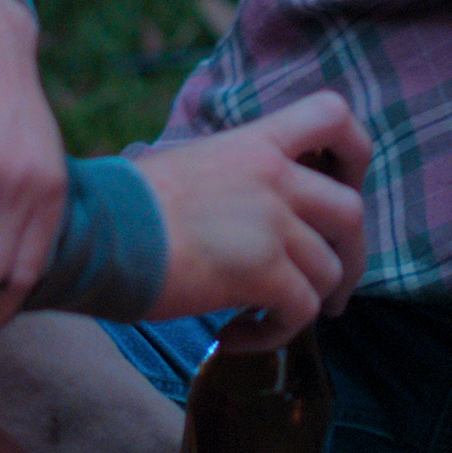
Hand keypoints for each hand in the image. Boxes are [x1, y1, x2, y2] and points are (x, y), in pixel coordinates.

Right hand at [128, 91, 370, 350]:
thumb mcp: (188, 165)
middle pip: (351, 211)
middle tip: (331, 288)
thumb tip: (246, 206)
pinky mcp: (261, 272)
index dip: (354, 152)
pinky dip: (278, 334)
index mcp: (255, 142)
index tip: (345, 185)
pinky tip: (236, 337)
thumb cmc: (126, 206)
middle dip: (351, 256)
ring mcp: (271, 223)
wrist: (96, 233)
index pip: (333, 115)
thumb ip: (234, 176)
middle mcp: (273, 177)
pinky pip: (299, 311)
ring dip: (310, 303)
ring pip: (329, 270)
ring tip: (271, 319)